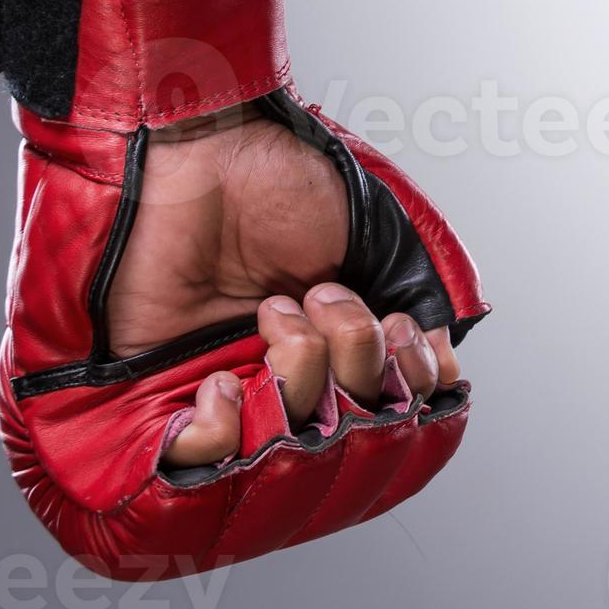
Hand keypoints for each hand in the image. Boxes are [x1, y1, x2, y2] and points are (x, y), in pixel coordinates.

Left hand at [106, 106, 460, 468]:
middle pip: (356, 446)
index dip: (416, 397)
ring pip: (291, 450)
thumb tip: (446, 373)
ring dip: (303, 373)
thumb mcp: (386, 240)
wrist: (206, 151)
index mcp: (350, 354)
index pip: (402, 427)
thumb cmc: (285, 182)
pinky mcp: (162, 399)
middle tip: (336, 302)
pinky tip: (227, 371)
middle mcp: (296, 384)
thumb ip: (426, 303)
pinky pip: (206, 457)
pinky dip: (227, 421)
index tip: (405, 334)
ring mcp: (235, 394)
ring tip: (280, 308)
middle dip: (361, 372)